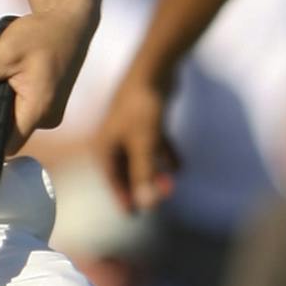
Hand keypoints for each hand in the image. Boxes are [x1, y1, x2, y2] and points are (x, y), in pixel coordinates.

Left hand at [0, 9, 92, 154]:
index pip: (6, 145)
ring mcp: (47, 108)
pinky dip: (5, 81)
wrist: (69, 21)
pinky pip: (18, 99)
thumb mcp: (4, 51)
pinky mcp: (46, 98)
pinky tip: (4, 57)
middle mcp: (46, 117)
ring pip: (8, 108)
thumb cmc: (42, 34)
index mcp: (38, 111)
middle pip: (4, 121)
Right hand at [98, 64, 181, 211]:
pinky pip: (154, 143)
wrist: (154, 70)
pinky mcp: (146, 118)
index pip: (112, 178)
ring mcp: (130, 127)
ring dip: (155, 171)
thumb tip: (147, 205)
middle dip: (143, 185)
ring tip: (171, 185)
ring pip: (142, 156)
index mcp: (104, 145)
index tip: (133, 216)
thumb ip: (144, 174)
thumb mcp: (144, 145)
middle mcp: (113, 137)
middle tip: (158, 202)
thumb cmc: (143, 108)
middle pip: (126, 168)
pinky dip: (165, 154)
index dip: (123, 197)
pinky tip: (180, 166)